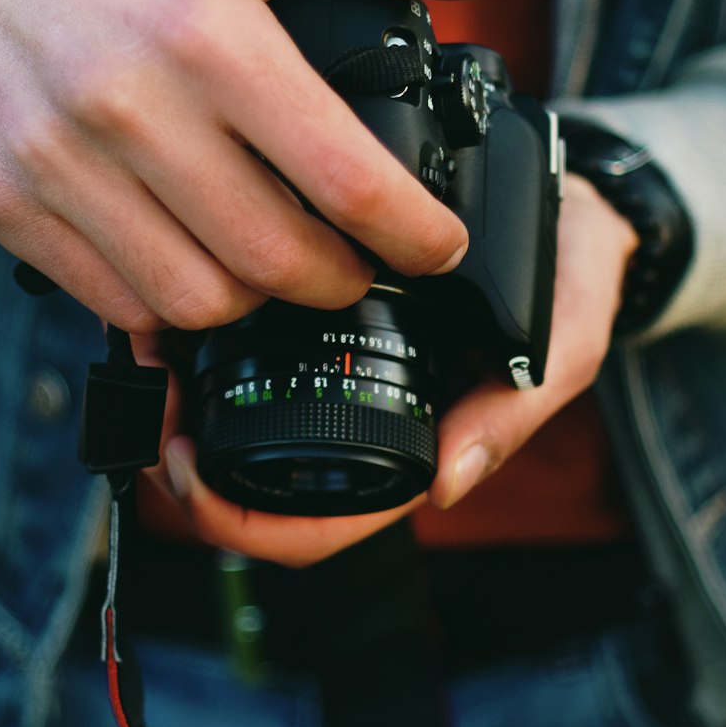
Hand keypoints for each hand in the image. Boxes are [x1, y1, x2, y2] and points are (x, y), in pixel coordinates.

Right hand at [0, 0, 558, 331]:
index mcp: (214, 35)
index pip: (348, 183)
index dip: (417, 238)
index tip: (438, 246)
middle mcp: (134, 108)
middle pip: (280, 264)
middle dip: (345, 281)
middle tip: (360, 262)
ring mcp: (66, 167)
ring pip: (199, 302)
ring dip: (259, 300)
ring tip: (275, 259)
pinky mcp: (16, 209)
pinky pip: (118, 303)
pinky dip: (172, 302)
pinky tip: (194, 258)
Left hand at [139, 174, 638, 565]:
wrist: (573, 201)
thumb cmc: (570, 271)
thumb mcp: (566, 336)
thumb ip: (515, 408)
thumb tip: (445, 485)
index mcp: (417, 448)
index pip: (319, 525)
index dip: (244, 523)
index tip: (193, 473)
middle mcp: (367, 428)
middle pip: (257, 496)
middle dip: (189, 475)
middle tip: (155, 415)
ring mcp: (339, 383)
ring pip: (239, 440)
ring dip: (182, 415)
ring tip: (152, 364)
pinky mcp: (319, 332)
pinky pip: (247, 369)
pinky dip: (198, 357)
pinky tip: (169, 322)